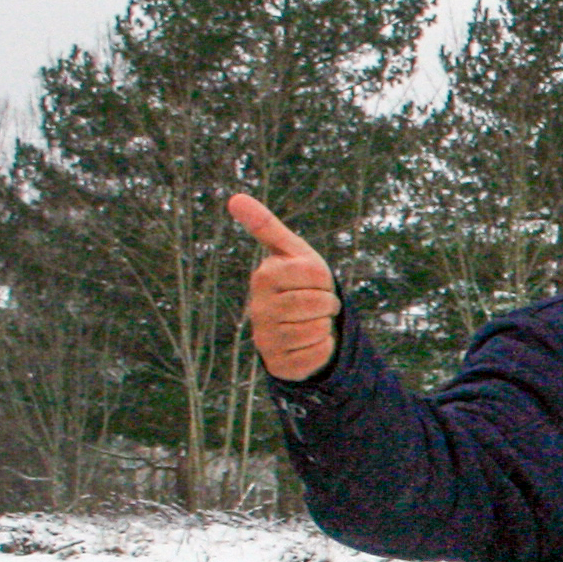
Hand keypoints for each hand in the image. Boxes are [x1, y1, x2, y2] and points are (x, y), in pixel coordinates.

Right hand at [227, 194, 340, 381]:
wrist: (300, 326)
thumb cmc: (300, 283)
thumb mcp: (291, 252)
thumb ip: (266, 225)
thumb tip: (234, 197)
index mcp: (264, 276)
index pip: (318, 275)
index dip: (326, 279)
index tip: (314, 282)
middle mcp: (258, 308)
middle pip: (318, 305)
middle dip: (327, 304)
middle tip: (316, 303)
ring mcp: (265, 338)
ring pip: (317, 330)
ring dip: (324, 326)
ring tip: (310, 322)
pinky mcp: (279, 364)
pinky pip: (317, 353)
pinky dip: (323, 348)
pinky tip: (308, 342)